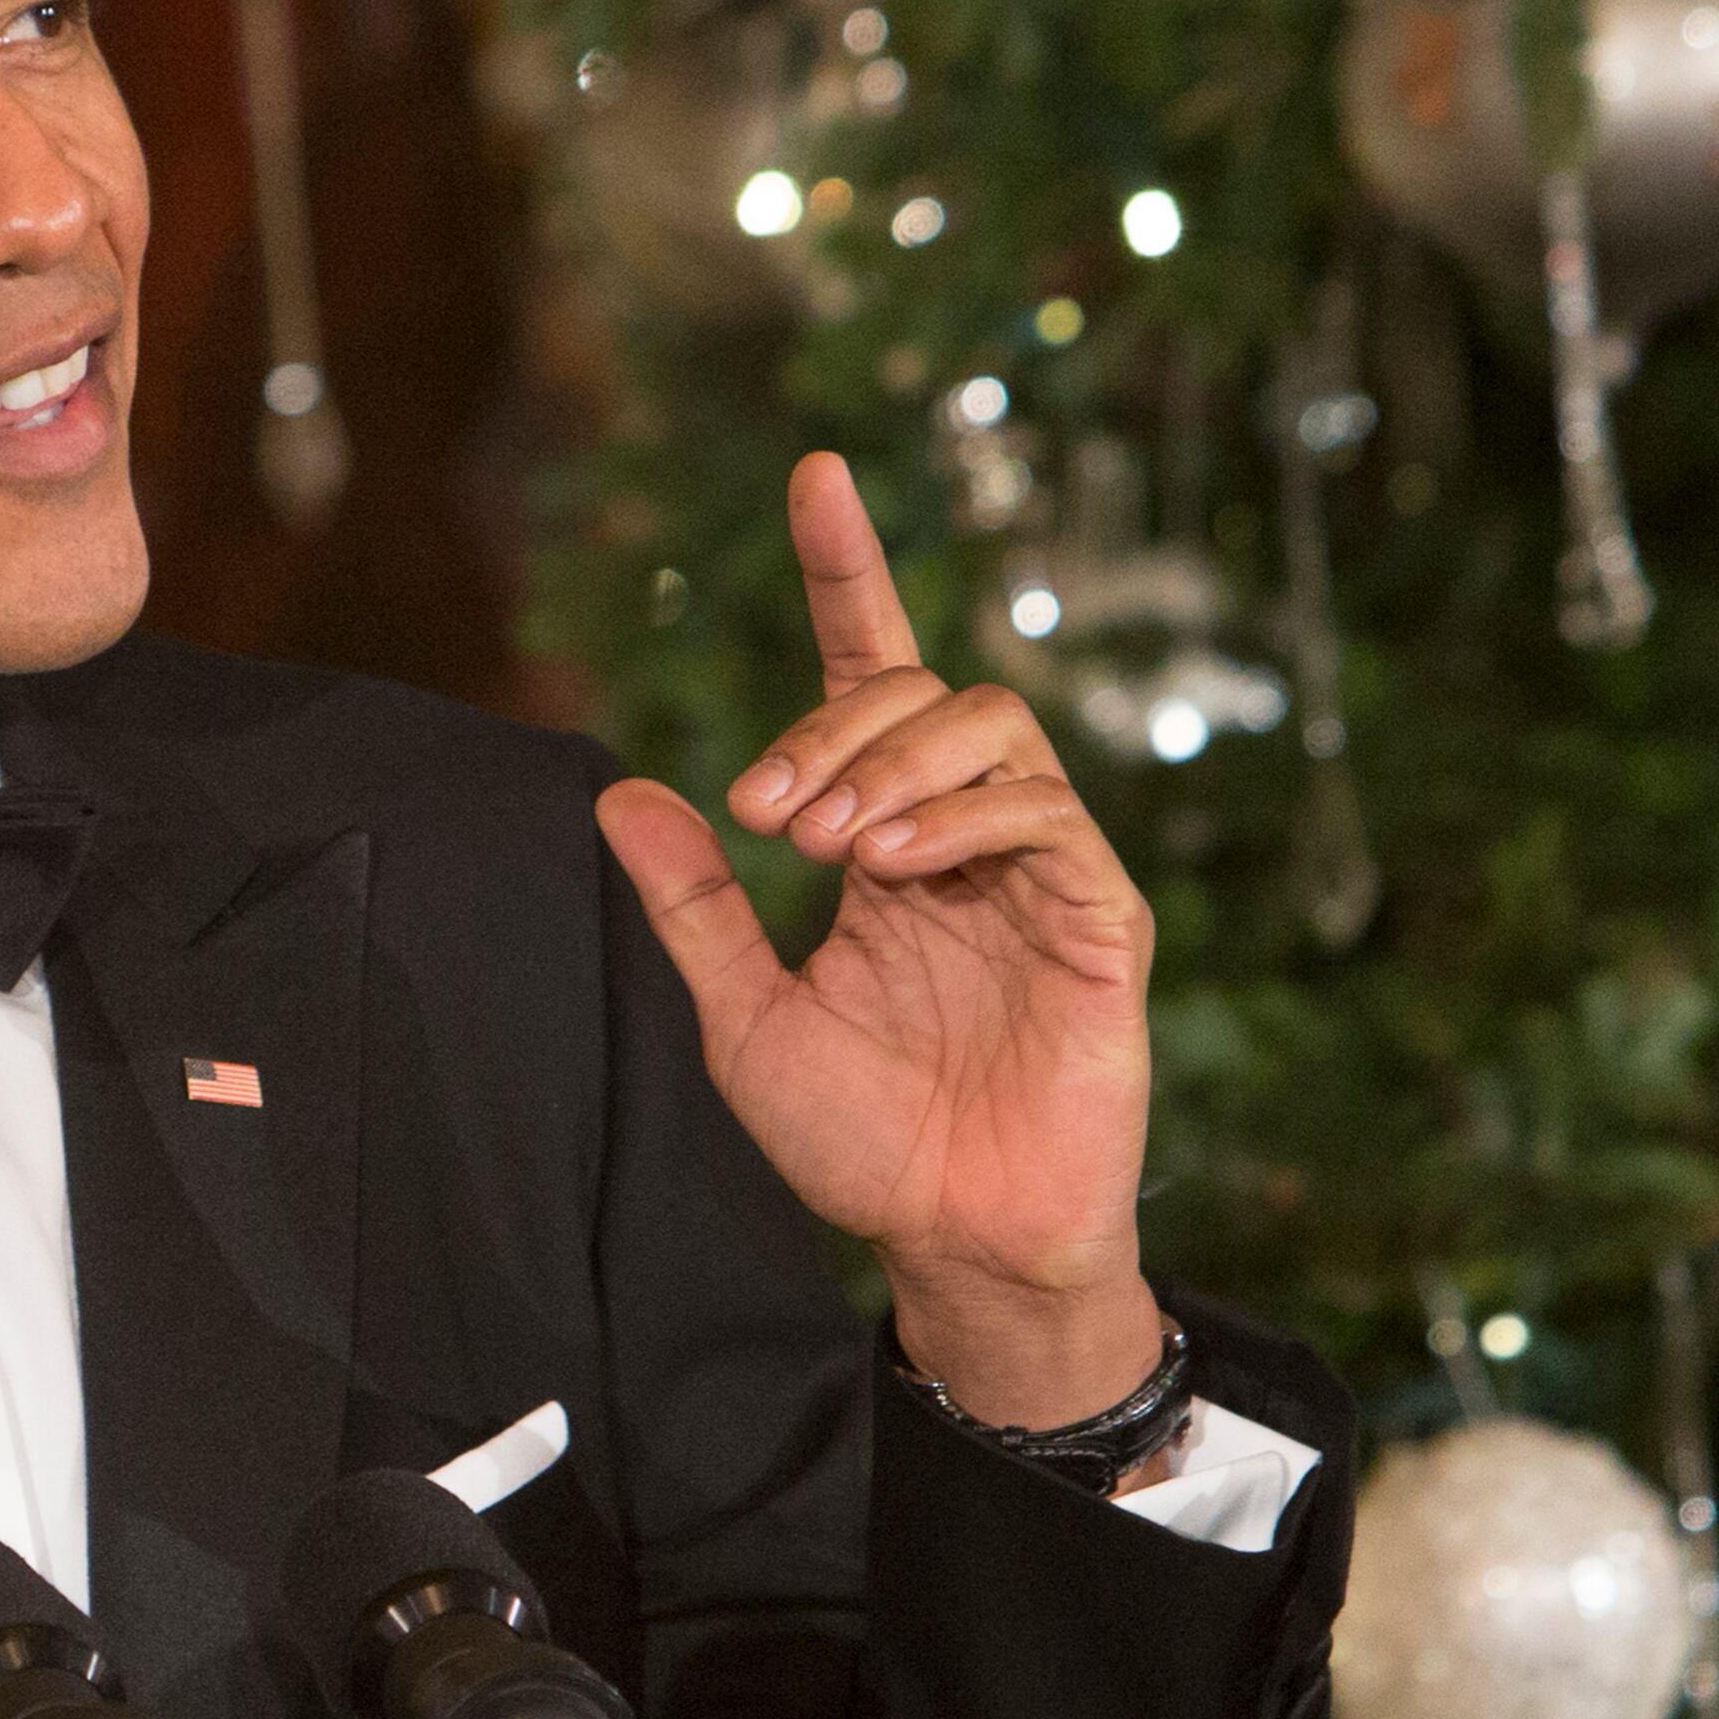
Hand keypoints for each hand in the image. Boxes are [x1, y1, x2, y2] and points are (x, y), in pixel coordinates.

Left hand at [597, 452, 1164, 1430]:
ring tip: (830, 849)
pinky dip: (966, 818)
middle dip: (835, 727)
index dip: (846, 572)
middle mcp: (964, 832)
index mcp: (884, 837)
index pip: (869, 673)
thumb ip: (691, 907)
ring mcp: (1041, 869)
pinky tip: (901, 868)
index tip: (814, 477)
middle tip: (767, 817)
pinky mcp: (1100, 918)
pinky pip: (1048, 817)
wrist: (952, 1240)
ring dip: (895, 766)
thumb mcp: (742, 1017)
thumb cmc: (861, 1140)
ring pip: (994, 728)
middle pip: (920, 691)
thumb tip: (618, 793)